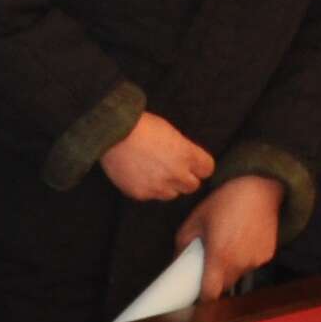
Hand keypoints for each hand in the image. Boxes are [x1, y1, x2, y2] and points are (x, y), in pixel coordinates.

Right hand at [98, 112, 214, 202]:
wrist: (112, 133)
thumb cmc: (141, 125)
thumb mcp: (170, 131)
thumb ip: (183, 149)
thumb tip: (187, 159)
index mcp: (187, 154)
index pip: (207, 169)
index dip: (200, 166)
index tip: (195, 163)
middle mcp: (177, 173)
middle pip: (193, 186)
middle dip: (185, 178)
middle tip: (173, 168)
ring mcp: (159, 186)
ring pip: (173, 194)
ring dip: (168, 186)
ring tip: (154, 172)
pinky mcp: (142, 194)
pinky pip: (152, 196)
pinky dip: (148, 188)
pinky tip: (139, 175)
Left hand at [180, 174, 283, 298]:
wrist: (259, 187)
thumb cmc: (225, 201)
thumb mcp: (196, 219)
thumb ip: (183, 244)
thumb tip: (176, 261)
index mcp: (220, 256)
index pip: (210, 294)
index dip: (202, 296)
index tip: (195, 291)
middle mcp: (240, 263)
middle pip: (224, 285)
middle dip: (214, 279)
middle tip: (209, 261)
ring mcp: (256, 260)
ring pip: (238, 274)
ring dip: (230, 268)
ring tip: (227, 245)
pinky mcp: (268, 255)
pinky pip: (251, 264)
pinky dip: (244, 258)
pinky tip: (242, 239)